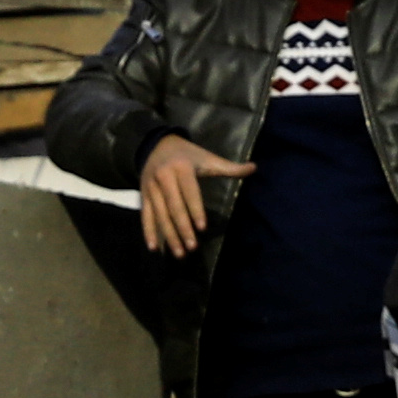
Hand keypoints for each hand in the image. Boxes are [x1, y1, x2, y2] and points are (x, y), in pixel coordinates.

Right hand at [138, 135, 248, 257]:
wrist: (157, 144)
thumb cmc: (188, 154)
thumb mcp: (207, 158)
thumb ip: (229, 167)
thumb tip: (254, 168)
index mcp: (181, 167)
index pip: (189, 192)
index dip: (195, 210)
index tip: (202, 228)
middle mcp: (164, 177)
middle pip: (174, 207)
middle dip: (183, 228)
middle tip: (192, 248)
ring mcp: (151, 187)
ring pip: (160, 215)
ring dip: (169, 235)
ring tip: (179, 253)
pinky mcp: (143, 195)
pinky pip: (146, 215)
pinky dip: (149, 232)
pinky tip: (154, 248)